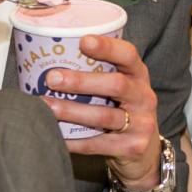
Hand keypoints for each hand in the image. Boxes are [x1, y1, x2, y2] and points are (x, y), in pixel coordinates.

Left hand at [44, 33, 162, 186]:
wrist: (144, 151)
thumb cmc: (122, 109)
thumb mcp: (121, 87)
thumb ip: (97, 73)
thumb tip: (47, 60)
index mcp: (139, 76)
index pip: (128, 55)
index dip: (107, 47)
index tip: (83, 41)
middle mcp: (144, 97)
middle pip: (117, 85)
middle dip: (82, 81)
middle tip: (52, 78)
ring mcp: (141, 124)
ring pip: (105, 117)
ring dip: (73, 111)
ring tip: (47, 107)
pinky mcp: (133, 147)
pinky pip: (98, 144)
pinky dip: (74, 140)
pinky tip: (55, 135)